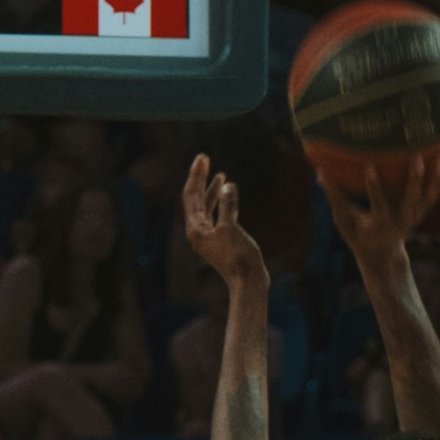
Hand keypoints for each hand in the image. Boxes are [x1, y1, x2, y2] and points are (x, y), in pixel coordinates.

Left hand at [176, 151, 277, 294]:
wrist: (248, 282)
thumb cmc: (239, 257)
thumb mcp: (231, 227)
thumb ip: (227, 205)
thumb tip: (227, 185)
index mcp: (195, 228)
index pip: (191, 195)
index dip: (196, 175)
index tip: (202, 158)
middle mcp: (197, 231)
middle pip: (195, 199)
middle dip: (200, 179)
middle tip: (204, 159)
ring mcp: (208, 236)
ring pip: (205, 207)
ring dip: (211, 190)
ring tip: (219, 175)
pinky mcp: (220, 240)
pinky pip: (215, 216)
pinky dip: (221, 203)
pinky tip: (229, 195)